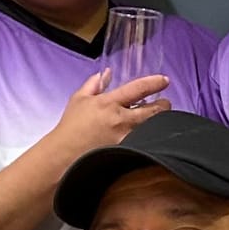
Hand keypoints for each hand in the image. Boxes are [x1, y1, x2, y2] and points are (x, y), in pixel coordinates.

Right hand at [45, 69, 171, 161]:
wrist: (63, 155)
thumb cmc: (70, 128)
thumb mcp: (79, 100)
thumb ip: (94, 84)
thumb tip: (106, 74)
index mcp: (109, 103)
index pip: (138, 89)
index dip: (154, 83)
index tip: (164, 81)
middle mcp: (120, 120)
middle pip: (154, 110)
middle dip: (164, 105)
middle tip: (164, 103)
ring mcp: (126, 138)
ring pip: (154, 127)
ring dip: (159, 122)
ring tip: (159, 119)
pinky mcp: (127, 153)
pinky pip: (146, 142)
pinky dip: (151, 137)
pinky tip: (150, 136)